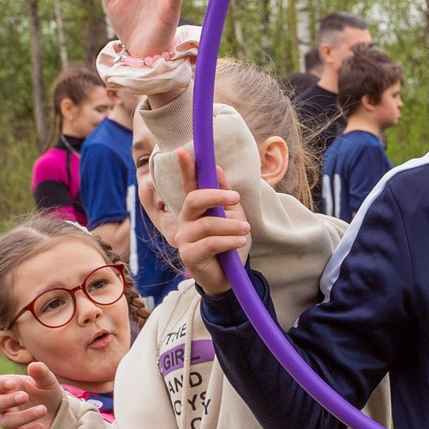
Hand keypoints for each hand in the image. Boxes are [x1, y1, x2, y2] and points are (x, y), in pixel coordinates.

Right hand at [0, 362, 64, 428]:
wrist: (58, 413)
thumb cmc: (47, 393)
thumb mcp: (47, 381)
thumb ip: (41, 373)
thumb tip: (33, 366)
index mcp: (7, 388)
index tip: (12, 384)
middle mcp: (4, 406)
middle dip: (7, 401)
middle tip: (25, 396)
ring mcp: (9, 422)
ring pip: (6, 422)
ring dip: (25, 416)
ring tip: (43, 409)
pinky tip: (41, 427)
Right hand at [149, 151, 250, 295]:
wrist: (230, 277)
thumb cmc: (230, 244)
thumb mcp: (234, 216)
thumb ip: (224, 195)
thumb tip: (217, 170)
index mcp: (196, 208)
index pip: (189, 184)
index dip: (186, 168)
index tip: (183, 151)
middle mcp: (185, 220)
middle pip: (194, 199)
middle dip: (216, 196)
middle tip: (236, 198)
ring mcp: (184, 238)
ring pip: (207, 224)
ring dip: (231, 226)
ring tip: (245, 230)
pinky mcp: (189, 255)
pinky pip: (210, 243)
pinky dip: (229, 241)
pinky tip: (240, 242)